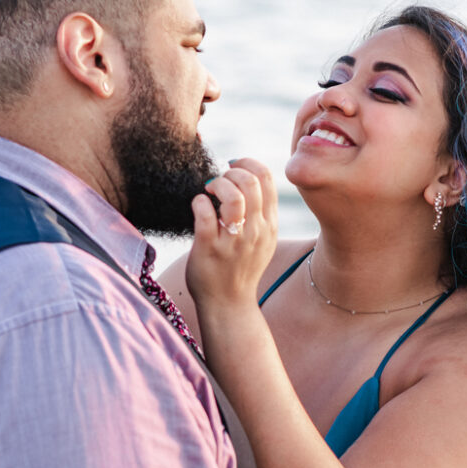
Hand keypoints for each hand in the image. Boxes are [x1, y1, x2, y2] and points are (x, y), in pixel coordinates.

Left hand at [186, 158, 277, 310]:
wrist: (229, 304)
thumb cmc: (240, 268)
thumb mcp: (262, 241)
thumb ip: (260, 212)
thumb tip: (248, 178)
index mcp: (269, 224)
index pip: (267, 178)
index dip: (247, 163)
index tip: (232, 167)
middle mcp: (256, 230)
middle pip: (250, 181)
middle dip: (230, 172)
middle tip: (217, 182)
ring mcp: (234, 241)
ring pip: (233, 195)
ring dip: (217, 184)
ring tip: (208, 191)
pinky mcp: (210, 248)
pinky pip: (205, 213)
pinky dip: (199, 202)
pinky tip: (197, 206)